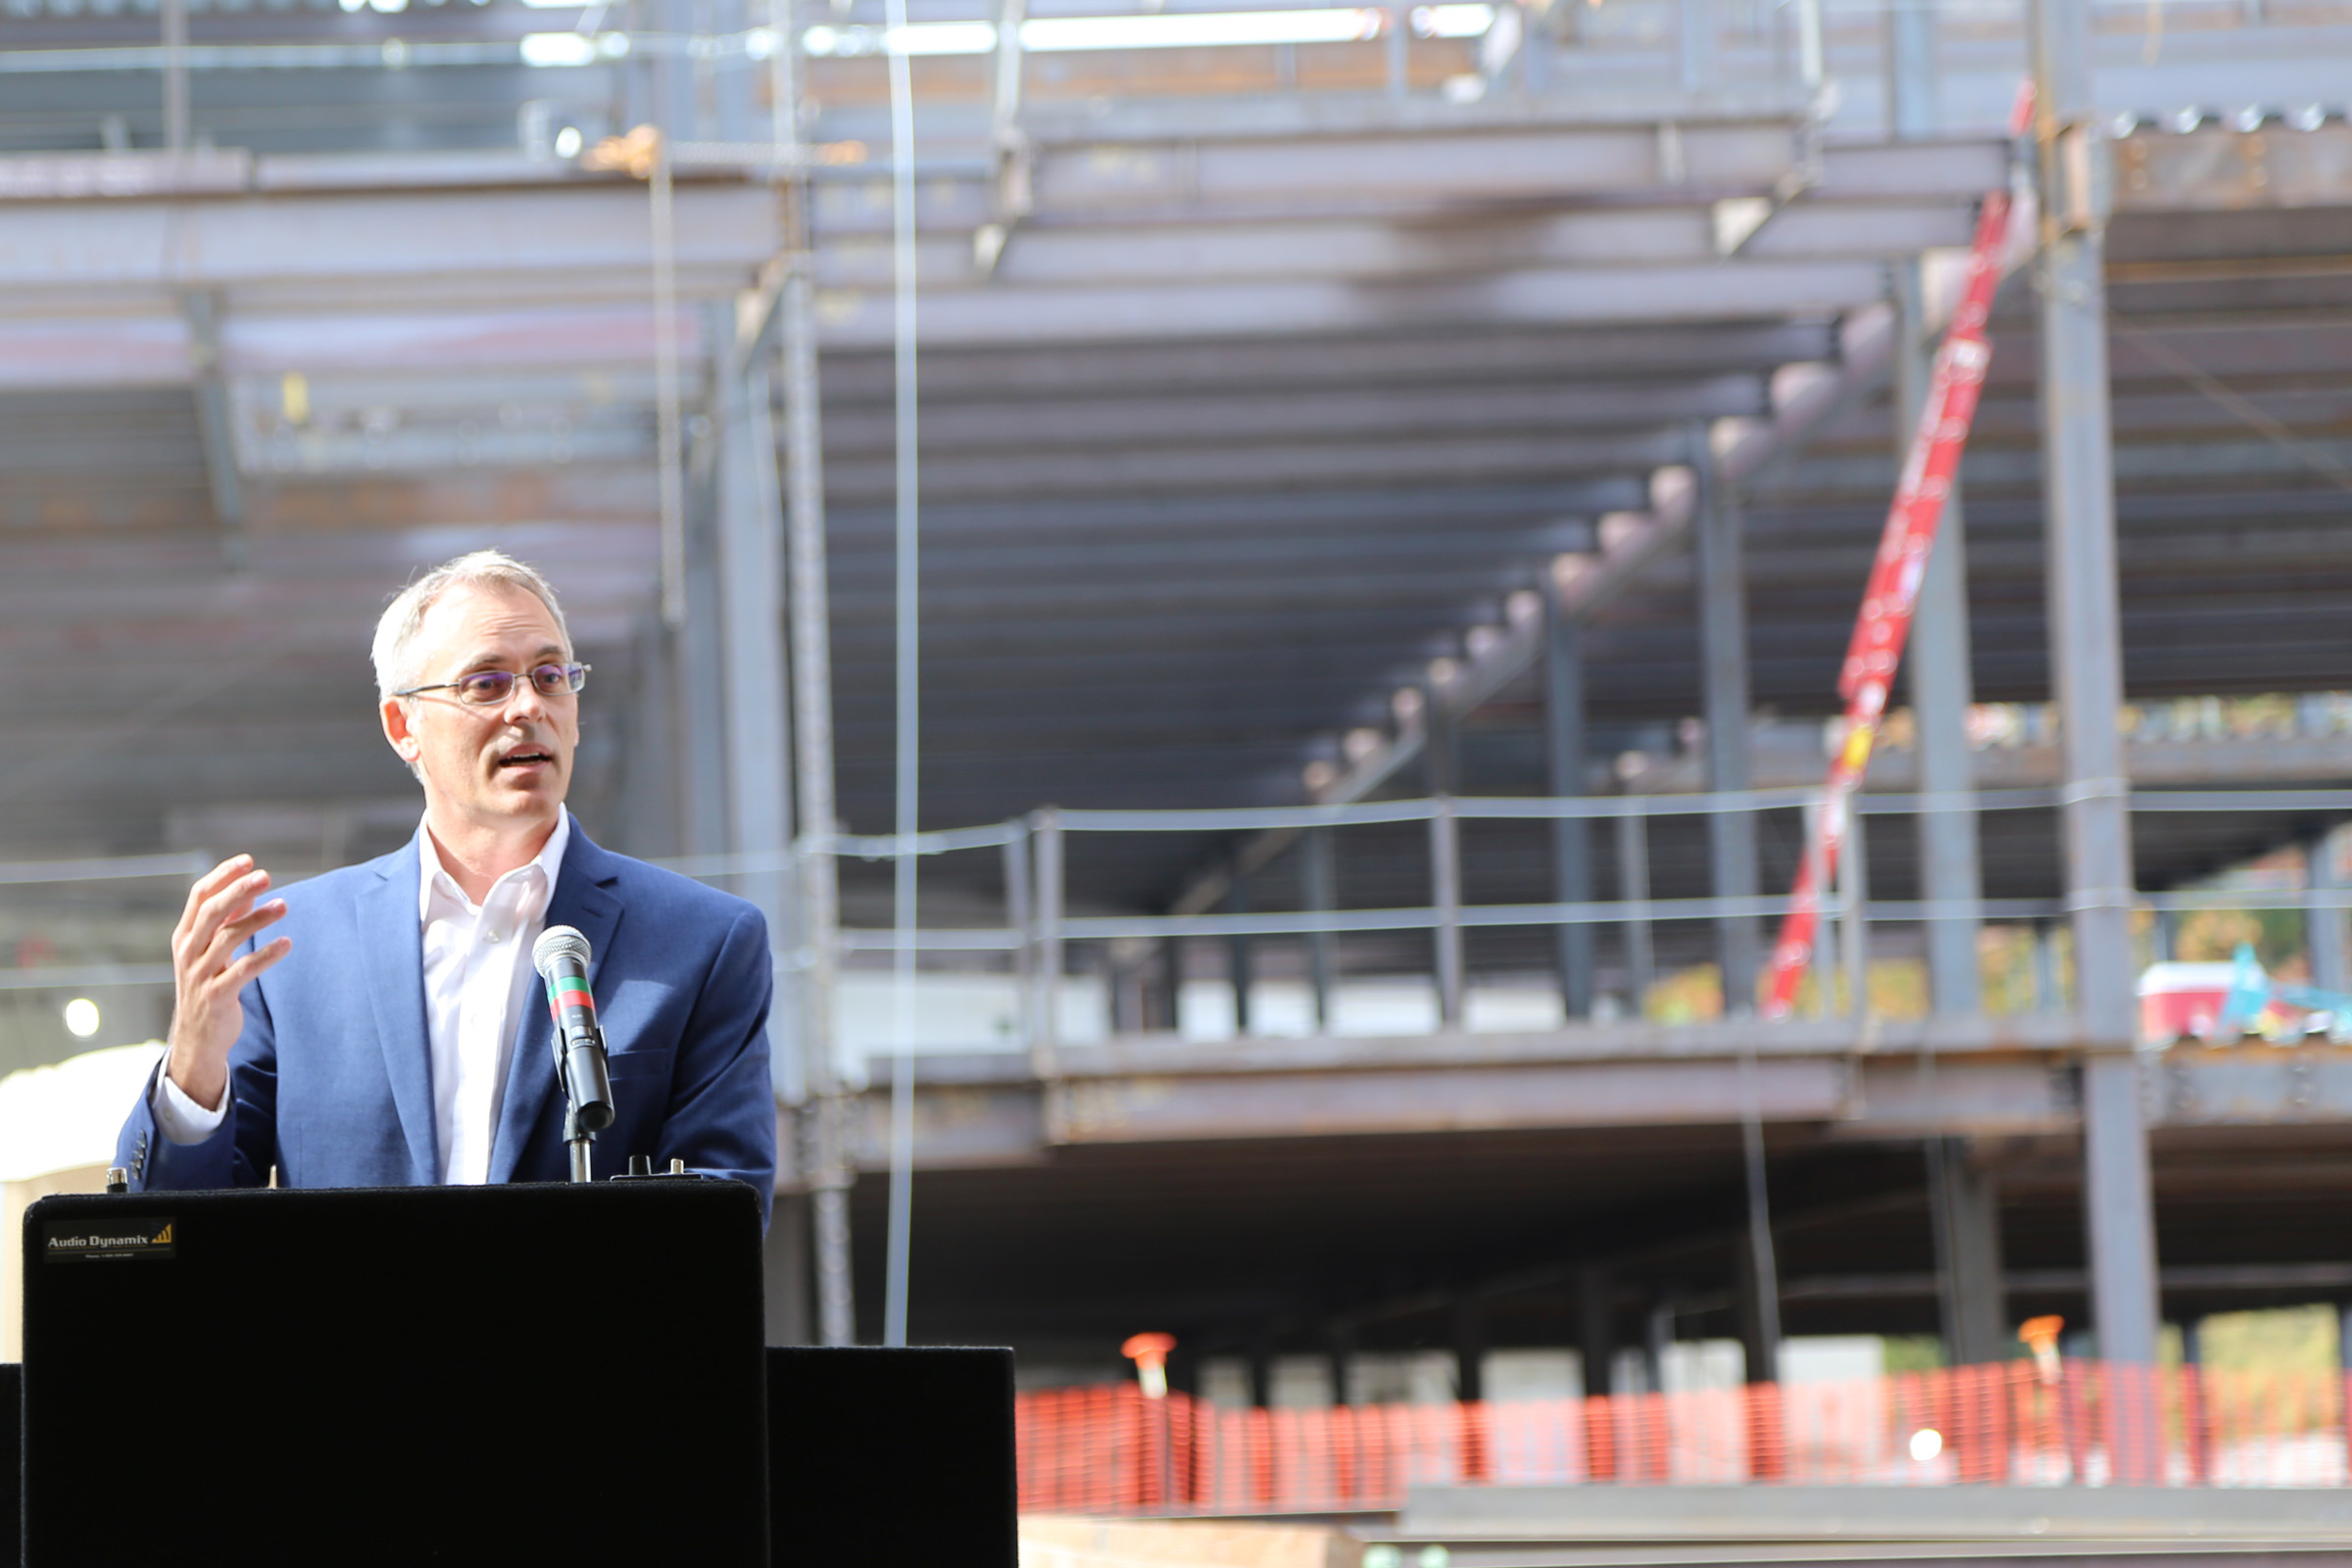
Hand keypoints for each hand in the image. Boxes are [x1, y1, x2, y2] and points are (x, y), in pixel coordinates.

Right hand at [164, 855, 291, 1112]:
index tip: (248, 861)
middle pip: (211, 913)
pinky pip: (242, 970)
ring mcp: (199, 975)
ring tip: (284, 905)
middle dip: (238, 891)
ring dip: (258, 919)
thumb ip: (227, 922)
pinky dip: (266, 955)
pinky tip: (287, 943)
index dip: (222, 876)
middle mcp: (188, 952)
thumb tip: (249, 890)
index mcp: (185, 936)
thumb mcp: (211, 951)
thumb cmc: (208, 986)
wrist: (198, 1038)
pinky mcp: (216, 996)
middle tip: (266, 876)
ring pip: (227, 939)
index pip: (199, 896)